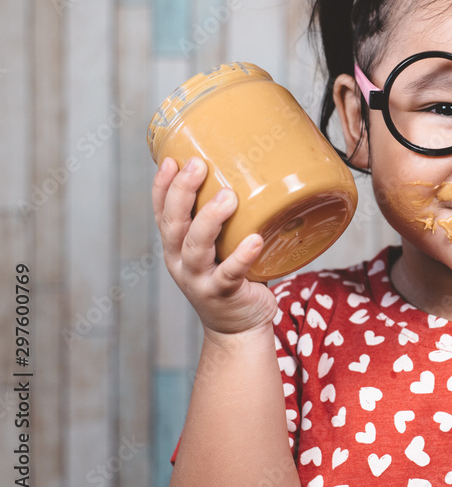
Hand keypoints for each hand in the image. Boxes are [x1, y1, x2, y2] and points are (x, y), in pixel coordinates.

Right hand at [152, 157, 277, 335]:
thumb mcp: (219, 245)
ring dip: (209, 220)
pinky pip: (230, 274)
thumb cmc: (231, 275)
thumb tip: (249, 170)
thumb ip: (223, 218)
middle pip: (174, 224)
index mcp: (176, 245)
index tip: (172, 160)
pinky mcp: (223, 294)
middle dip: (182, 192)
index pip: (162, 212)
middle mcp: (180, 261)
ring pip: (196, 247)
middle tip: (197, 165)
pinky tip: (254, 241)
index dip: (162, 186)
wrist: (238, 326)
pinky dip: (241, 257)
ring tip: (228, 197)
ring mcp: (199, 279)